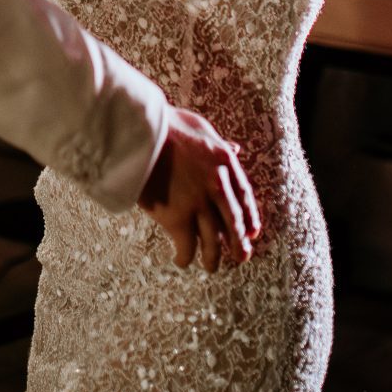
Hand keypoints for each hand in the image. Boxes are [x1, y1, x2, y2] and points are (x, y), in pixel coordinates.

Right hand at [138, 106, 259, 271]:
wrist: (139, 133)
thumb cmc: (165, 124)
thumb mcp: (200, 127)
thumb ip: (219, 142)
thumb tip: (236, 149)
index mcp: (225, 163)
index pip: (244, 195)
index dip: (250, 216)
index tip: (252, 231)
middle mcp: (217, 186)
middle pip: (233, 223)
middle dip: (239, 244)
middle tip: (242, 258)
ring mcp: (197, 204)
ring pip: (212, 240)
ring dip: (213, 257)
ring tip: (212, 267)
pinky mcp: (176, 218)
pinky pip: (186, 246)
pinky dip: (185, 257)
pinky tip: (182, 260)